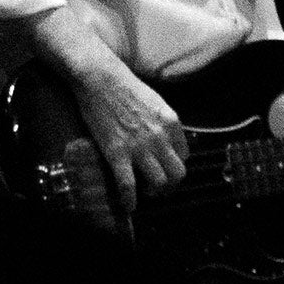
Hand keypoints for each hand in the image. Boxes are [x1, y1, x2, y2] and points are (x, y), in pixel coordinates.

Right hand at [67, 55, 189, 213]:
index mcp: (171, 123)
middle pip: (177, 174)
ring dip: (153, 192)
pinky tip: (128, 206)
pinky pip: (128, 184)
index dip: (174, 164)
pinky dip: (130, 199)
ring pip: (159, 182)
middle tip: (159, 186)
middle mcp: (160, 137)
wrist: (98, 77)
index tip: (164, 167)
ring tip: (144, 192)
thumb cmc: (123, 84)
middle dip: (170, 184)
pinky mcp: (118, 152)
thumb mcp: (154, 101)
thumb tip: (163, 139)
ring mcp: (139, 146)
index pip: (184, 155)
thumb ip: (162, 122)